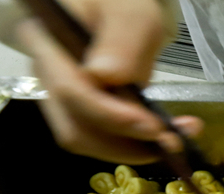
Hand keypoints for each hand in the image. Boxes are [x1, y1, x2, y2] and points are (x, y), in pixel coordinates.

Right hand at [15, 0, 202, 163]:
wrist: (118, 8)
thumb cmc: (119, 2)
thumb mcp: (129, 12)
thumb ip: (120, 41)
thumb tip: (103, 76)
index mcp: (46, 44)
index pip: (71, 93)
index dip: (112, 117)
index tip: (154, 127)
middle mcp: (46, 76)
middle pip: (75, 128)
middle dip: (126, 144)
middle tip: (172, 141)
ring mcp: (62, 96)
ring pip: (90, 140)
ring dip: (135, 149)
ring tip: (177, 138)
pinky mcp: (83, 110)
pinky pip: (104, 137)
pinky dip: (136, 143)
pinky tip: (167, 133)